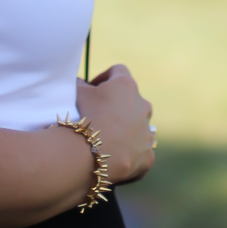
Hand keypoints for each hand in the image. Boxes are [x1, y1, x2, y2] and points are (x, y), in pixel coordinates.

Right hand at [76, 63, 155, 184]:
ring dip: (126, 130)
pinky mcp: (148, 155)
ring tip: (106, 138)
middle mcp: (143, 105)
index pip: (118, 71)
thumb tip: (80, 82)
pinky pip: (141, 151)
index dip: (105, 77)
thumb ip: (80, 83)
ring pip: (138, 127)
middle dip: (117, 106)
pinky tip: (115, 156)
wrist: (94, 151)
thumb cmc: (86, 115)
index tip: (92, 87)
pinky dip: (130, 153)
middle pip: (131, 100)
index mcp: (127, 85)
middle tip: (99, 115)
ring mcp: (148, 132)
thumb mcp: (78, 92)